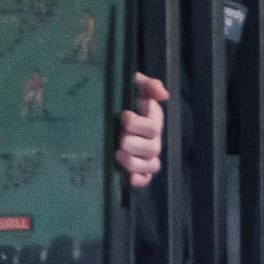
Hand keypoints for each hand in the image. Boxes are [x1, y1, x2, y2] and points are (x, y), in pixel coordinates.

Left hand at [116, 72, 168, 188]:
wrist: (100, 113)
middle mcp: (152, 139)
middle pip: (152, 148)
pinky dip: (140, 179)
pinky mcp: (137, 168)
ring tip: (118, 154)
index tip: (123, 116)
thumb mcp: (132, 84)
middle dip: (133, 144)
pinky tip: (129, 178)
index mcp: (152, 120)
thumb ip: (147, 84)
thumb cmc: (119, 97)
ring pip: (151, 165)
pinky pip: (146, 178)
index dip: (138, 124)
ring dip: (134, 162)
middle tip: (119, 138)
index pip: (153, 127)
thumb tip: (163, 95)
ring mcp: (146, 155)